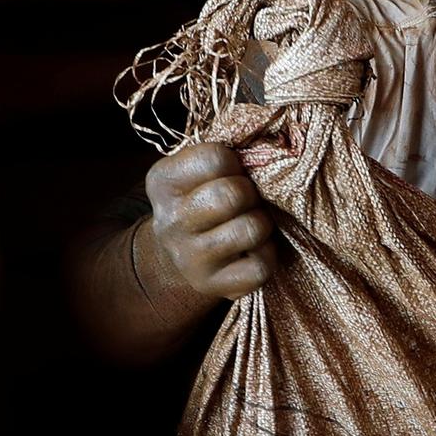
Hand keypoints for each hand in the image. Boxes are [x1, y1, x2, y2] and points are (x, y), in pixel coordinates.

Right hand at [144, 143, 278, 299]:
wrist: (183, 254)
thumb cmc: (203, 200)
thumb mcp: (198, 172)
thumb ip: (224, 155)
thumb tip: (273, 150)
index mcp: (163, 182)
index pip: (215, 158)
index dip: (236, 163)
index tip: (232, 173)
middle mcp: (170, 221)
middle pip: (232, 194)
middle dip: (251, 194)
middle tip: (247, 201)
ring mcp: (189, 258)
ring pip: (251, 229)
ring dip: (262, 223)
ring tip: (251, 224)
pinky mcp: (213, 285)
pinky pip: (260, 266)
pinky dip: (267, 255)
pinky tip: (253, 250)